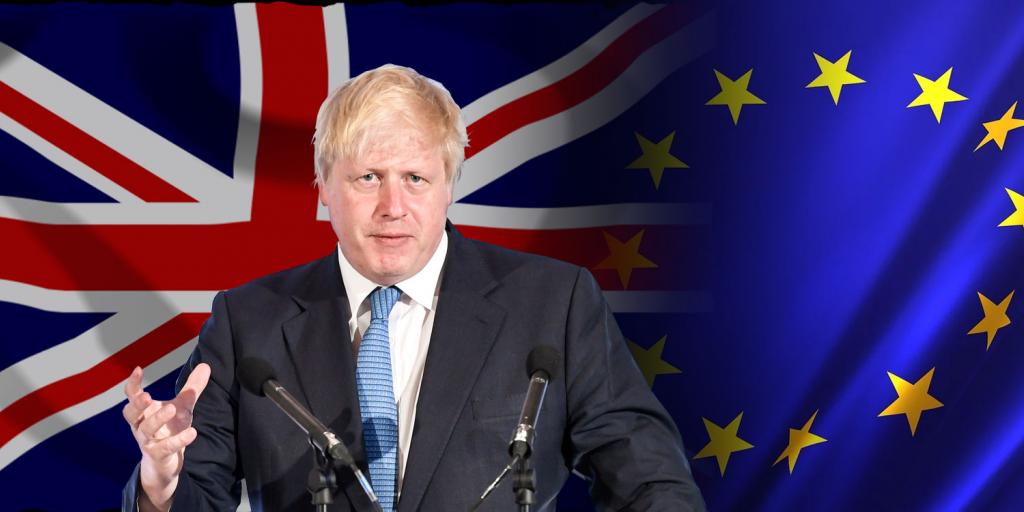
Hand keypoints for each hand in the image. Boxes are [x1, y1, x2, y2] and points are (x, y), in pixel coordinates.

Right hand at [122, 364, 210, 511]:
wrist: (165, 464)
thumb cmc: (169, 430)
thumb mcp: (182, 407)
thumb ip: (191, 388)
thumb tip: (205, 365)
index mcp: (143, 412)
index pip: (132, 396)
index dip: (132, 384)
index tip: (138, 369)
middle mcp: (141, 426)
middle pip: (131, 414)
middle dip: (137, 405)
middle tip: (148, 396)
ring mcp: (148, 442)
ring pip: (146, 430)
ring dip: (158, 419)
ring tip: (172, 408)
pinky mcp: (159, 456)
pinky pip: (166, 448)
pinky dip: (178, 440)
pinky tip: (192, 432)